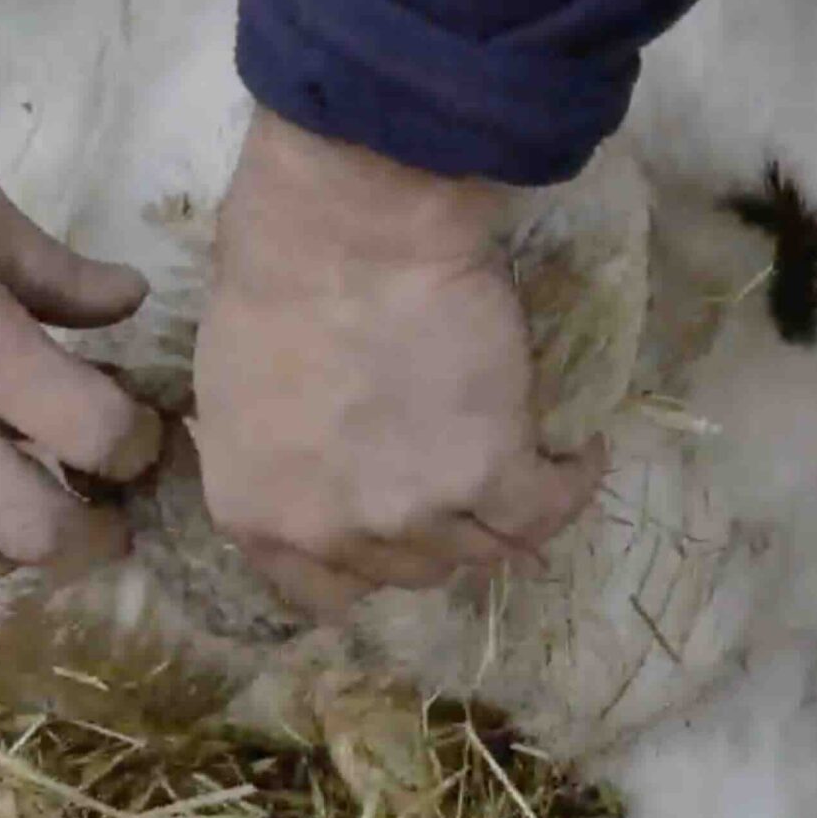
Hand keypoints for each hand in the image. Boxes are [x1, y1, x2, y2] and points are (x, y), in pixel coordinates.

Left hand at [189, 109, 600, 620]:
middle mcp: (332, 534)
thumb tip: (315, 466)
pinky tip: (580, 453)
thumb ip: (276, 456)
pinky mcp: (491, 477)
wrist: (348, 225)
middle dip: (437, 533)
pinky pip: (545, 509)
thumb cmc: (277, 274)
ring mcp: (414, 514)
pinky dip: (570, 484)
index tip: (392, 527)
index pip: (321, 592)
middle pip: (410, 571)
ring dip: (508, 515)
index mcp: (258, 515)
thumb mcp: (236, 390)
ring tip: (534, 465)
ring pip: (482, 551)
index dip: (365, 562)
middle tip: (462, 480)